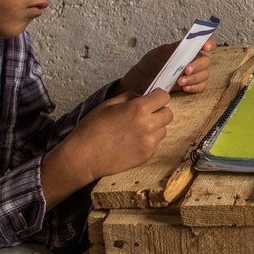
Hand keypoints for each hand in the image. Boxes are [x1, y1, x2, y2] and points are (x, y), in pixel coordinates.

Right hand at [54, 90, 174, 181]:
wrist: (84, 157)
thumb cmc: (92, 128)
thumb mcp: (108, 104)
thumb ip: (129, 97)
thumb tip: (142, 96)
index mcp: (139, 108)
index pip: (164, 97)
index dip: (158, 96)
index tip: (152, 98)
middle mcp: (148, 125)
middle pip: (169, 114)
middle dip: (159, 111)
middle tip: (146, 114)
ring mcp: (149, 142)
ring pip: (163, 130)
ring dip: (155, 127)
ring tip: (136, 130)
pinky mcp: (147, 155)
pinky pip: (155, 143)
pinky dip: (147, 141)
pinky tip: (132, 142)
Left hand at [117, 37, 216, 95]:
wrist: (141, 81)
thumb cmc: (150, 65)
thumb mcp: (159, 53)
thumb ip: (174, 48)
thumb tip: (186, 43)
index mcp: (186, 49)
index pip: (203, 42)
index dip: (209, 42)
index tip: (206, 47)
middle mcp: (192, 60)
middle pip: (206, 61)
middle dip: (198, 66)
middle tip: (186, 70)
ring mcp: (193, 74)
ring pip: (204, 75)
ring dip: (194, 78)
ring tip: (180, 82)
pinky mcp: (191, 85)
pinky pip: (201, 86)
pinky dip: (195, 87)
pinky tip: (185, 88)